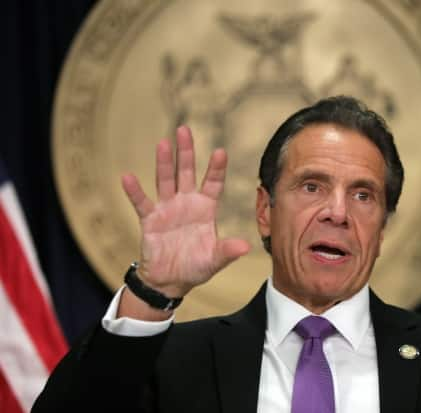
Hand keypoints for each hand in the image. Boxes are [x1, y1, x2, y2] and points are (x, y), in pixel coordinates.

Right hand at [121, 126, 250, 297]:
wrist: (170, 281)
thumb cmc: (196, 267)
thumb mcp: (214, 260)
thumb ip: (228, 251)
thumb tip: (246, 247)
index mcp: (206, 208)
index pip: (213, 183)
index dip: (216, 168)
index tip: (220, 152)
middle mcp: (187, 203)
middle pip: (186, 172)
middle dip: (186, 152)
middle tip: (184, 129)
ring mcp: (167, 209)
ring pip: (165, 180)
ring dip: (164, 163)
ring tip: (163, 143)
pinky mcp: (150, 219)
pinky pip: (141, 203)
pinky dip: (135, 191)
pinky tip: (128, 177)